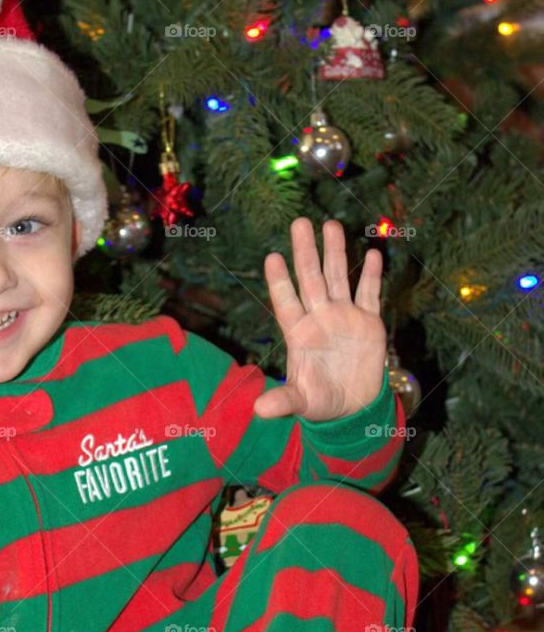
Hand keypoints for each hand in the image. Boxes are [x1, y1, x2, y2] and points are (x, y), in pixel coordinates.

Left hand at [254, 217, 385, 421]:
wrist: (353, 407)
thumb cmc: (320, 402)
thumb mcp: (301, 403)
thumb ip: (283, 401)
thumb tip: (259, 409)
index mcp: (299, 334)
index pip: (286, 302)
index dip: (280, 281)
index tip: (272, 257)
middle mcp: (319, 319)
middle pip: (311, 279)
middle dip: (306, 252)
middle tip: (300, 222)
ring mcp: (344, 317)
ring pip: (338, 278)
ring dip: (335, 252)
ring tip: (331, 224)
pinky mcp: (368, 323)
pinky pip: (369, 295)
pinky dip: (371, 276)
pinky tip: (372, 253)